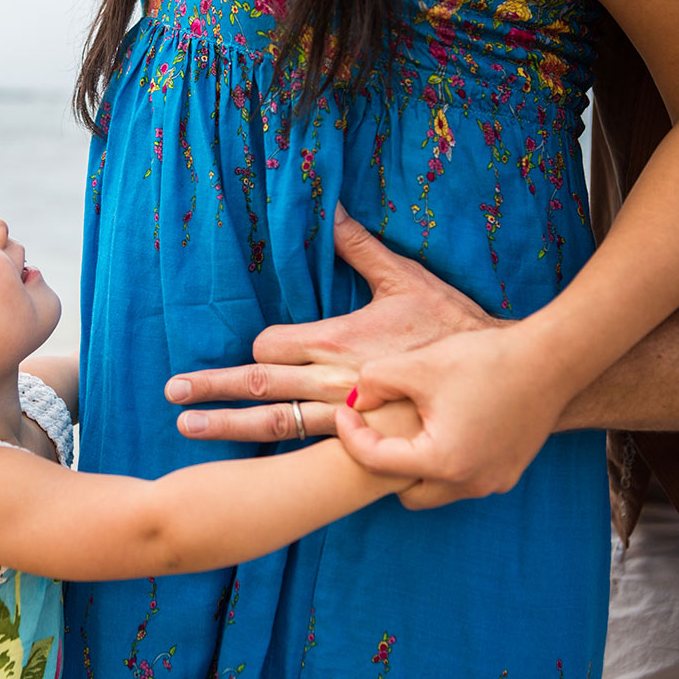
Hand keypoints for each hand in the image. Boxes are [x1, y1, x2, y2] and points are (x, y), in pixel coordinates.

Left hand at [166, 203, 499, 440]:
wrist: (507, 380)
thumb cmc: (453, 327)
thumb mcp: (406, 279)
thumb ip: (360, 247)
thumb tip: (331, 207)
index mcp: (338, 341)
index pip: (271, 348)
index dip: (256, 351)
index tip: (251, 354)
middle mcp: (335, 382)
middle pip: (259, 387)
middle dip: (212, 389)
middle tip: (171, 392)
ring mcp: (348, 418)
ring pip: (274, 425)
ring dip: (227, 426)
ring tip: (186, 426)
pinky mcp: (365, 445)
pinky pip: (309, 455)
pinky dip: (275, 460)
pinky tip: (249, 471)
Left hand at [338, 324, 569, 508]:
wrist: (551, 359)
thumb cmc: (485, 360)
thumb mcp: (416, 365)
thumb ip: (374, 383)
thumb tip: (355, 402)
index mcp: (442, 462)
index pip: (375, 461)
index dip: (349, 434)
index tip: (344, 410)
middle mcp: (470, 484)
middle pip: (402, 491)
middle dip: (382, 463)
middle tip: (372, 428)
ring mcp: (493, 482)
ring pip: (433, 489)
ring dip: (412, 465)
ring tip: (403, 428)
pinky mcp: (508, 472)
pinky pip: (461, 479)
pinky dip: (442, 462)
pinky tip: (437, 428)